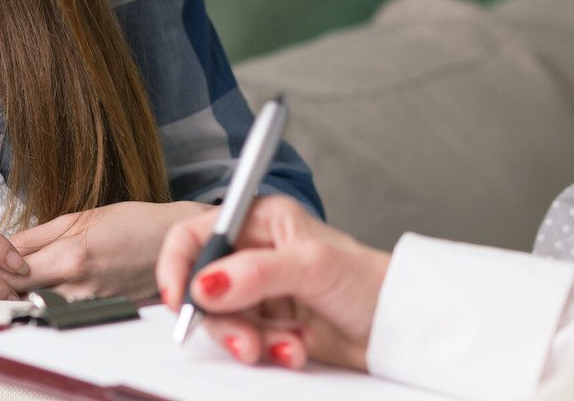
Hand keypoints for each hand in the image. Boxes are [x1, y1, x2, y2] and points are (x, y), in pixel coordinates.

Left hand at [0, 200, 207, 300]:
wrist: (177, 242)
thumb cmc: (134, 222)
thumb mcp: (82, 216)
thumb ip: (38, 234)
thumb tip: (2, 244)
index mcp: (71, 257)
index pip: (11, 273)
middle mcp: (78, 287)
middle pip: (19, 296)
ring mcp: (89, 304)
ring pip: (37, 308)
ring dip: (19, 297)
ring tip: (9, 283)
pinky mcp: (99, 313)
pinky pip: (61, 312)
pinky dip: (45, 303)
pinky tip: (42, 291)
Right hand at [156, 195, 390, 371]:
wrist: (395, 327)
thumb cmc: (367, 281)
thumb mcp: (312, 267)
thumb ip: (256, 273)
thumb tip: (206, 284)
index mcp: (259, 221)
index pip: (196, 236)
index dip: (178, 266)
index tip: (180, 300)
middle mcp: (254, 254)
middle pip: (202, 287)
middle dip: (222, 319)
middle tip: (244, 340)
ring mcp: (260, 293)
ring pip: (222, 321)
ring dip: (251, 340)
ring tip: (285, 346)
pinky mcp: (269, 326)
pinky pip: (245, 342)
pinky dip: (269, 351)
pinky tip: (295, 349)